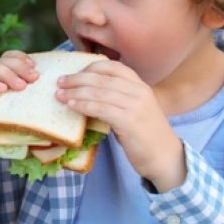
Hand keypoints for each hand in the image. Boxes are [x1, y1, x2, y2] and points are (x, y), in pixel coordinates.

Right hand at [0, 50, 38, 188]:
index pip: (10, 58)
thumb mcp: (22, 119)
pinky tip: (1, 90)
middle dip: (19, 65)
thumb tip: (61, 107)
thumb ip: (35, 110)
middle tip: (32, 78)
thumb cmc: (2, 136)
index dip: (22, 58)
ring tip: (20, 86)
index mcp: (2, 80)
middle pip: (2, 59)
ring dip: (6, 73)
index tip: (36, 69)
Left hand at [56, 59, 185, 190]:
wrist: (165, 157)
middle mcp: (139, 91)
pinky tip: (71, 106)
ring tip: (59, 95)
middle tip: (59, 82)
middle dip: (76, 79)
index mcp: (140, 85)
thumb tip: (86, 92)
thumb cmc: (144, 135)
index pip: (112, 67)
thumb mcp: (133, 109)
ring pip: (98, 92)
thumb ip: (116, 98)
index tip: (74, 73)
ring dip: (75, 92)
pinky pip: (100, 108)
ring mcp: (135, 105)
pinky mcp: (129, 121)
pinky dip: (83, 105)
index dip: (90, 67)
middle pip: (101, 78)